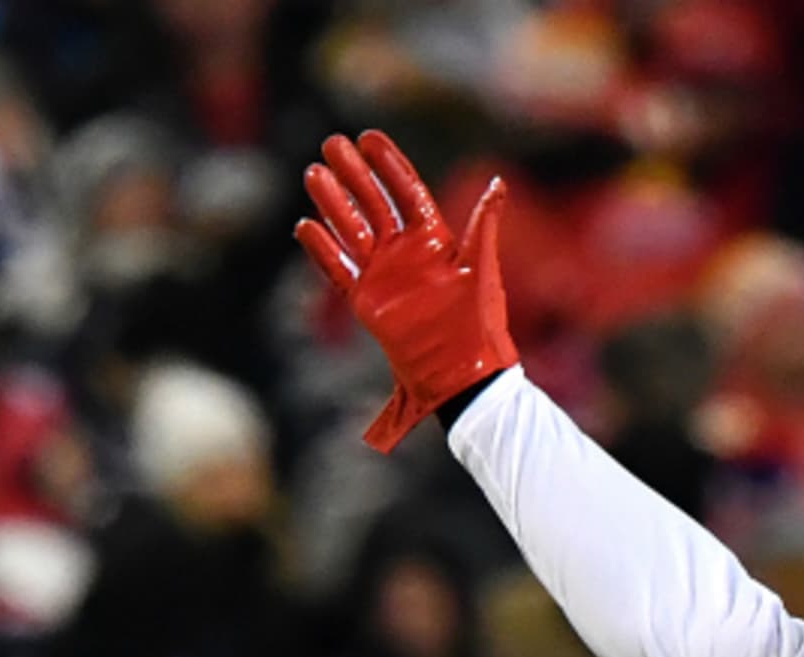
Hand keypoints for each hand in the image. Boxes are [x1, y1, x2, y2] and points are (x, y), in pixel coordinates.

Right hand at [295, 131, 517, 451]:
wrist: (462, 371)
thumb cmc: (479, 322)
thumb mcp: (481, 269)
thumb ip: (483, 225)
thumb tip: (499, 183)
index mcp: (436, 240)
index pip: (407, 192)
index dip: (389, 165)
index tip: (368, 137)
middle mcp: (406, 252)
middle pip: (374, 203)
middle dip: (353, 174)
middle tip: (331, 143)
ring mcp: (384, 274)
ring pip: (351, 229)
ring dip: (333, 202)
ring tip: (312, 173)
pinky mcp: (366, 300)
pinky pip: (338, 269)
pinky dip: (322, 249)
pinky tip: (304, 225)